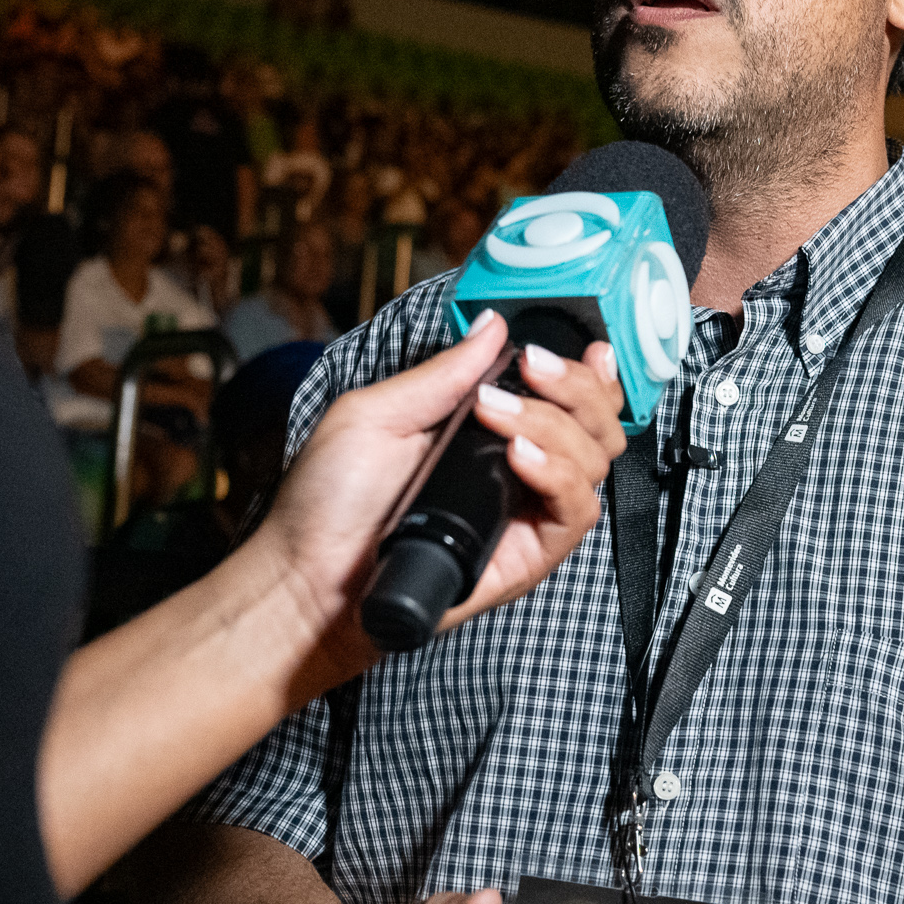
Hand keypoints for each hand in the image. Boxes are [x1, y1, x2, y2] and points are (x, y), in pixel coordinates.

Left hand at [253, 314, 628, 698]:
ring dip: (555, 424)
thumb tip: (493, 327)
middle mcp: (518, 474)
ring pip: (592, 463)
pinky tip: (519, 455)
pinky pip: (575, 513)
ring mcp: (525, 515)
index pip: (569, 403)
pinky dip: (558, 474)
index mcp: (489, 436)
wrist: (307, 575)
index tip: (585, 349)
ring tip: (499, 413)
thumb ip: (443, 375)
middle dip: (577, 388)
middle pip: (596, 427)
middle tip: (534, 370)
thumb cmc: (327, 501)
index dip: (589, 376)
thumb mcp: (377, 413)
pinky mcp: (526, 557)